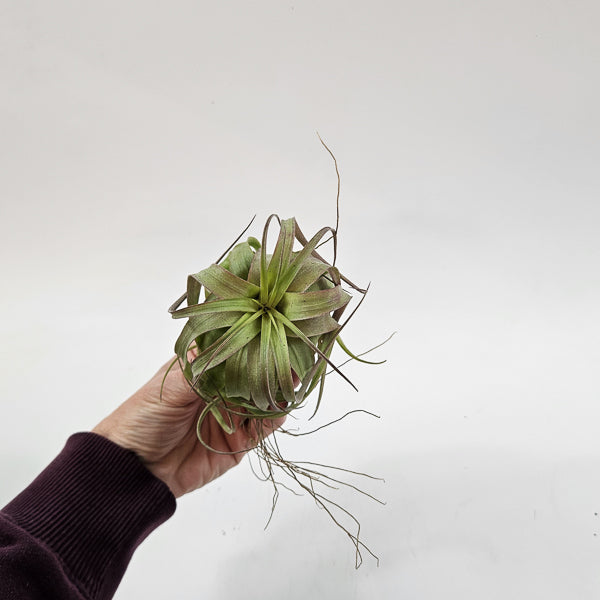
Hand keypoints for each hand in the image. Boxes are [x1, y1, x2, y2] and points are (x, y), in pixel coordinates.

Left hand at [92, 357, 284, 497]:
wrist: (132, 471)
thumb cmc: (142, 419)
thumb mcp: (170, 386)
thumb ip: (204, 367)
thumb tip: (232, 341)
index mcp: (203, 369)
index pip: (234, 349)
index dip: (253, 342)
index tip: (272, 332)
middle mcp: (220, 389)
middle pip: (254, 373)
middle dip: (273, 365)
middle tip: (292, 356)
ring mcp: (231, 416)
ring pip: (263, 399)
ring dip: (278, 390)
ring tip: (292, 379)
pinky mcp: (237, 443)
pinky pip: (262, 429)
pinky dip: (274, 418)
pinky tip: (280, 407)